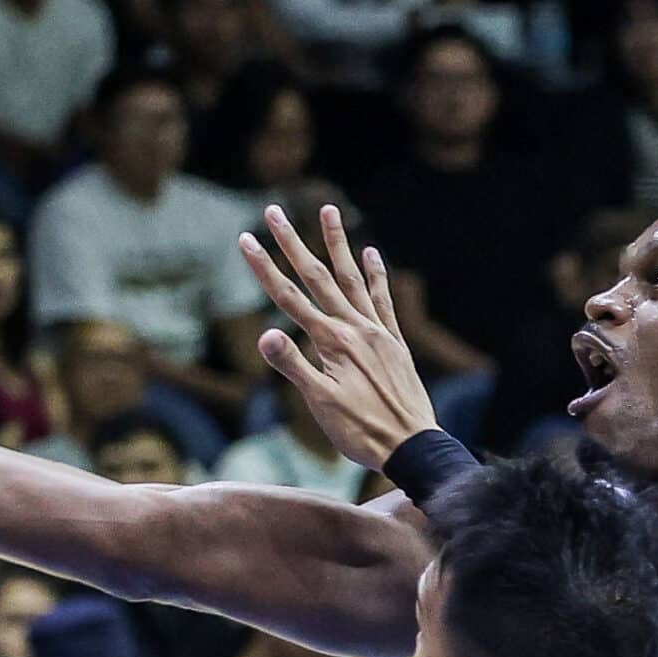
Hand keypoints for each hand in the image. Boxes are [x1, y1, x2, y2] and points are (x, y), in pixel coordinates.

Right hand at [237, 204, 437, 469]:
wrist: (412, 446)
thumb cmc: (362, 432)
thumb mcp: (321, 404)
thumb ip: (294, 366)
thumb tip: (265, 335)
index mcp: (331, 342)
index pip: (288, 298)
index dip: (264, 268)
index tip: (246, 239)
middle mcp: (354, 328)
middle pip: (317, 278)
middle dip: (292, 243)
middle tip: (273, 211)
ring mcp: (376, 332)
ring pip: (351, 279)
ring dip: (337, 244)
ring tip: (328, 210)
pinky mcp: (394, 342)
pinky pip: (383, 300)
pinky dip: (375, 274)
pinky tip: (371, 253)